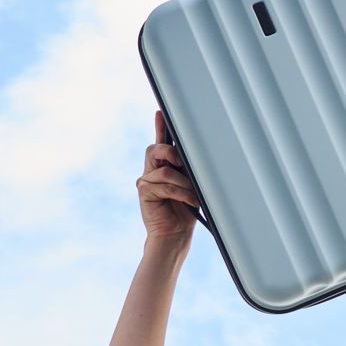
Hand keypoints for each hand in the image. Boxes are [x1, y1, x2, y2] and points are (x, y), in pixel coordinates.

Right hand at [138, 111, 199, 250]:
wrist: (175, 233)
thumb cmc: (187, 210)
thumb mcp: (193, 185)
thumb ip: (192, 170)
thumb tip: (201, 156)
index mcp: (166, 166)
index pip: (162, 142)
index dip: (160, 126)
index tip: (161, 112)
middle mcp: (153, 170)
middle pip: (156, 149)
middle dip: (172, 152)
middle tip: (183, 162)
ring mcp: (146, 181)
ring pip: (165, 171)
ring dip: (184, 183)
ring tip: (193, 195)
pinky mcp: (144, 192)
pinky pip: (165, 185)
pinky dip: (182, 193)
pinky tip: (190, 201)